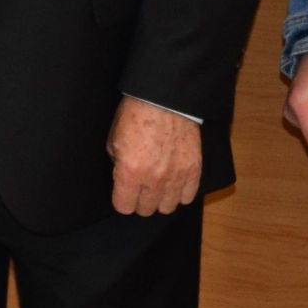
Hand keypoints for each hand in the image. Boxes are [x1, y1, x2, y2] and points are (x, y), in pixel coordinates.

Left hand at [107, 97, 202, 215]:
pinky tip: (174, 182)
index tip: (124, 192)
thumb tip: (123, 179)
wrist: (164, 98)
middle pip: (146, 210)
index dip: (122, 199)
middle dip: (140, 199)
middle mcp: (154, 179)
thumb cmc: (137, 114)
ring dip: (161, 198)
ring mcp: (176, 175)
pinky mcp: (193, 169)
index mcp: (130, 171)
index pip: (124, 207)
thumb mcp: (114, 140)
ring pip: (167, 207)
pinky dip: (180, 192)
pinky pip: (188, 197)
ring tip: (159, 186)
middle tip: (140, 186)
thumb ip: (118, 166)